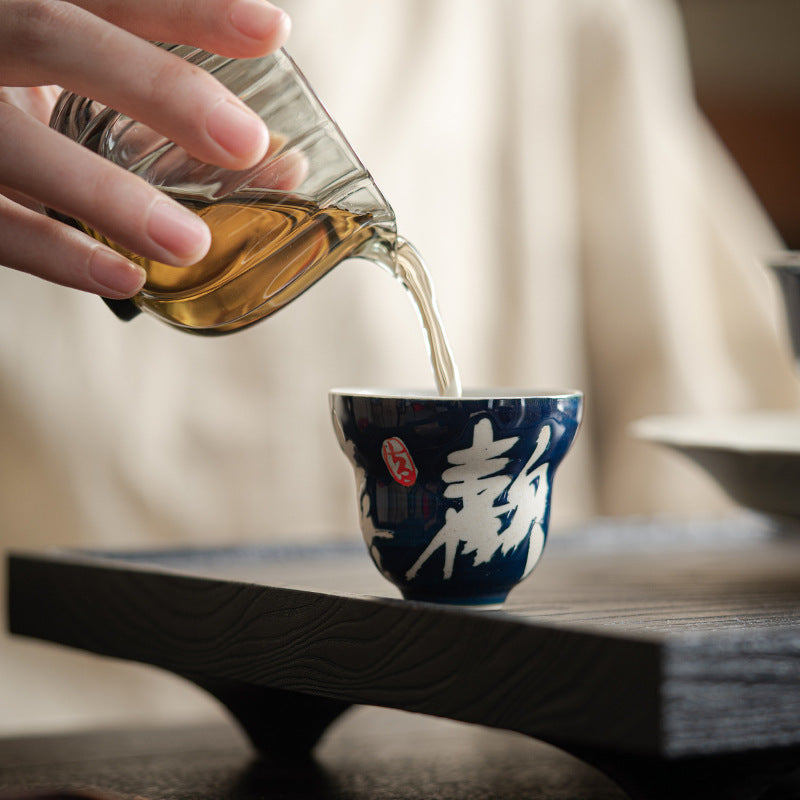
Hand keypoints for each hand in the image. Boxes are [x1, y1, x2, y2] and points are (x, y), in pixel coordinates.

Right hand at [0, 0, 290, 297]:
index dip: (187, 9)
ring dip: (107, 195)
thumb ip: (156, 110)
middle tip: (247, 143)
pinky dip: (56, 254)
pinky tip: (126, 278)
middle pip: (52, 38)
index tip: (273, 31)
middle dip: (156, 88)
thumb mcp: (81, 85)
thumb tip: (279, 160)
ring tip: (191, 244)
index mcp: (26, 11)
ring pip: (18, 145)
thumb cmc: (31, 104)